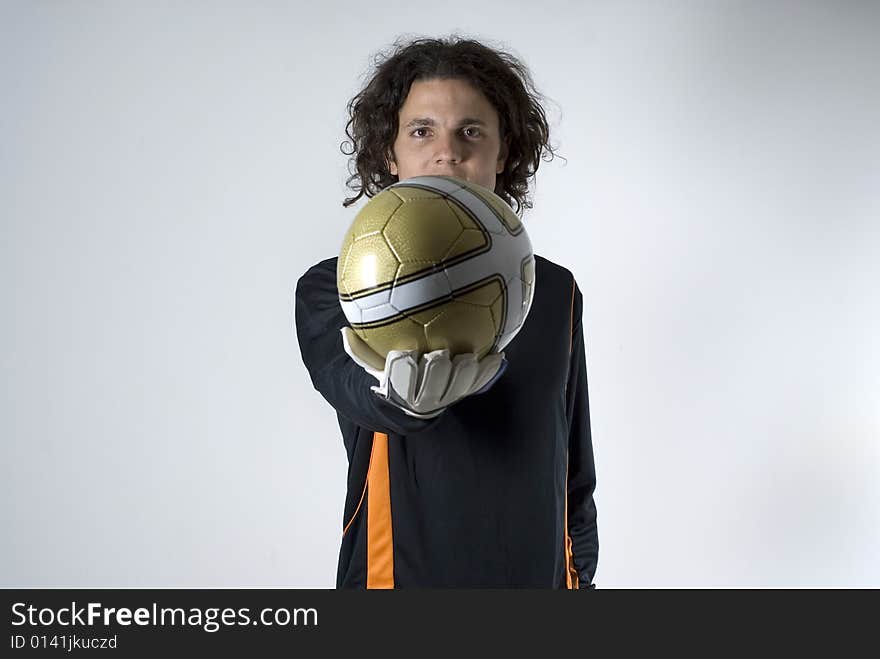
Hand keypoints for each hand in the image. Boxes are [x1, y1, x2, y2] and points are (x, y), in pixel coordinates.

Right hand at [340, 327, 506, 418]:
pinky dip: (488, 371)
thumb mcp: (371, 361)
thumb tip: (343, 332)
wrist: (410, 397)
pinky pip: (478, 384)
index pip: (398, 381)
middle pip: (430, 390)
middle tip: (439, 355)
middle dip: (435, 374)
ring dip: (464, 376)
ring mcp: (446, 398)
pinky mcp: (465, 392)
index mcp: (400, 392)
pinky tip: (498, 353)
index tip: (402, 355)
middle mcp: (423, 400)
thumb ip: (359, 350)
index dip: (402, 370)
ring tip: (470, 358)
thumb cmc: (390, 371)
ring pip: (457, 390)